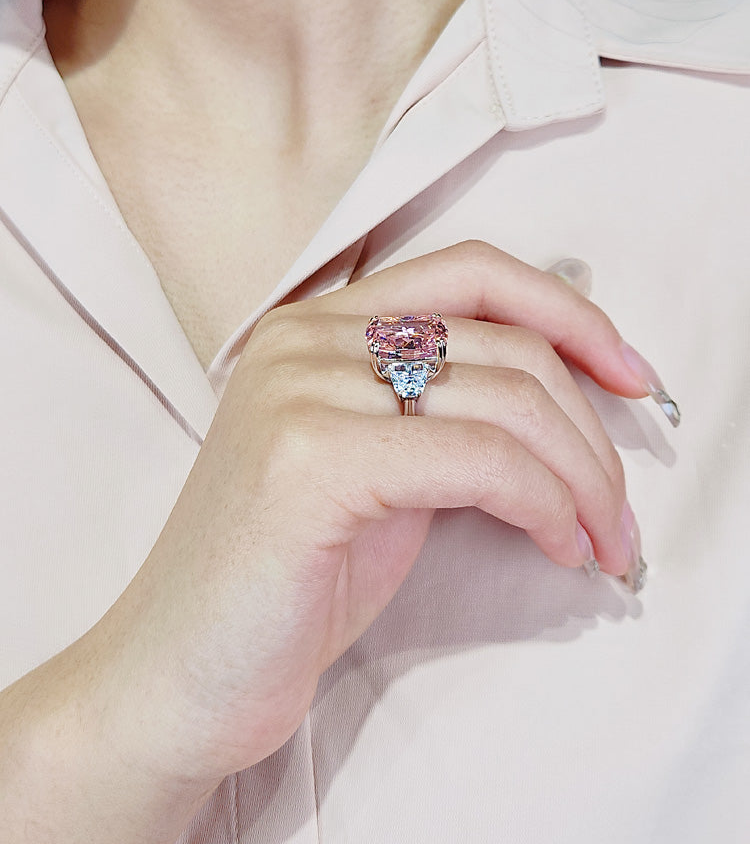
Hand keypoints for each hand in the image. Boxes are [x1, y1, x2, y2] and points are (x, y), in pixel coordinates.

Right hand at [108, 242, 652, 787]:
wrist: (184, 673)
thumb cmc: (287, 582)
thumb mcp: (381, 470)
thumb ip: (445, 412)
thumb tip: (564, 398)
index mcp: (318, 326)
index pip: (472, 272)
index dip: (568, 312)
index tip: (627, 374)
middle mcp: (306, 338)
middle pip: (505, 340)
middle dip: (590, 428)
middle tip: (617, 507)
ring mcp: (303, 388)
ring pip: (505, 396)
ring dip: (582, 476)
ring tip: (600, 538)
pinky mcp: (312, 457)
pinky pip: (480, 460)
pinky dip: (544, 503)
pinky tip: (556, 545)